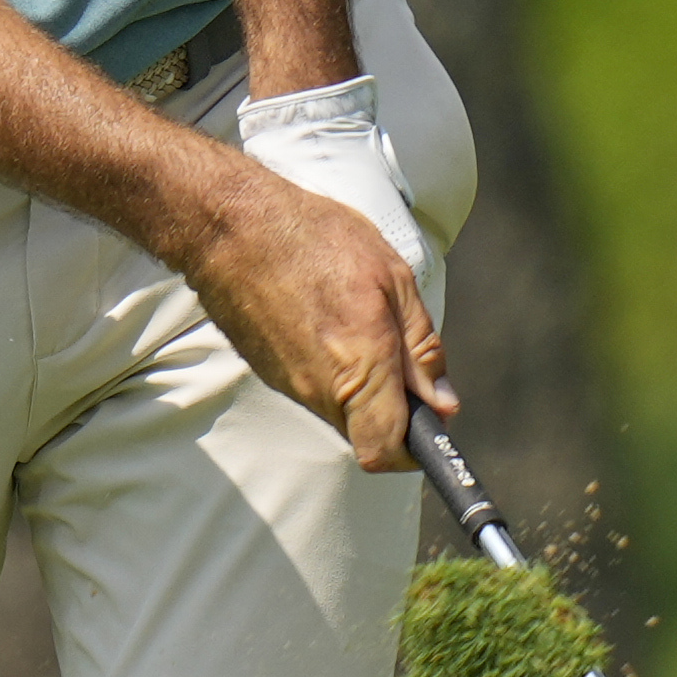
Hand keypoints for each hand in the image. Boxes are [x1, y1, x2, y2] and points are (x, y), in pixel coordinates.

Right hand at [209, 76, 443, 468]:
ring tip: (362, 329)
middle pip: (368, 435)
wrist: (232, 226)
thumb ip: (422, 349)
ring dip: (363, 389)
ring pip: (342, 414)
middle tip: (403, 363)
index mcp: (360, 365)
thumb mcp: (394, 280)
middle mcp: (321, 388)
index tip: (430, 424)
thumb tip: (443, 404)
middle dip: (394, 414)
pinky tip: (329, 324)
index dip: (415, 449)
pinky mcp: (269, 374)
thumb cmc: (316, 239)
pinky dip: (332, 373)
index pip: (386, 450)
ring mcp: (290, 384)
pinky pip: (315, 391)